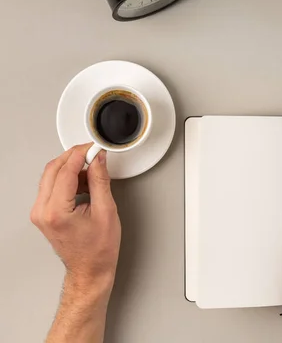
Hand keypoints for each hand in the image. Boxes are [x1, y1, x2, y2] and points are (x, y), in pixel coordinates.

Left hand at [30, 144, 120, 289]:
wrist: (90, 269)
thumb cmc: (98, 250)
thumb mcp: (106, 211)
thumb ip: (100, 181)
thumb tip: (98, 160)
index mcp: (56, 211)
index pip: (65, 171)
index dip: (81, 154)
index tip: (94, 147)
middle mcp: (42, 211)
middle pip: (53, 169)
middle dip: (74, 157)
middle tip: (93, 153)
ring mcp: (40, 212)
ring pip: (51, 176)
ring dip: (71, 168)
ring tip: (93, 173)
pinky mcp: (43, 213)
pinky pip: (52, 187)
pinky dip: (68, 179)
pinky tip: (84, 183)